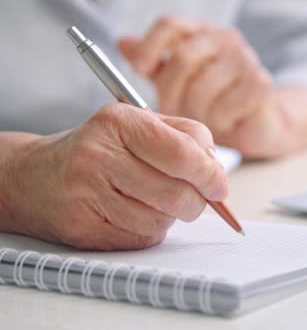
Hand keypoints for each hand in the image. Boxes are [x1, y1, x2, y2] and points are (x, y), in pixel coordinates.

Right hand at [0, 103, 227, 249]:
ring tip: (154, 199)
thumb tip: (218, 172)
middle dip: (197, 201)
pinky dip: (151, 229)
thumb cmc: (99, 149)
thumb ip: (185, 138)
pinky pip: (143, 238)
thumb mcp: (139, 125)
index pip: (183, 153)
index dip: (210, 174)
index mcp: (120, 122)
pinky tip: (135, 213)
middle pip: (177, 193)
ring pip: (162, 219)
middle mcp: (100, 156)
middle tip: (196, 197)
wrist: (33, 177)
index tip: (220, 186)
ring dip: (171, 215)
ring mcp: (88, 194)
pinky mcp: (84, 228)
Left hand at [118, 16, 306, 157]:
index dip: (150, 46)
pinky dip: (220, 120)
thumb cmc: (215, 102)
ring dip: (197, 113)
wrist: (258, 123)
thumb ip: (155, 64)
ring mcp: (246, 59)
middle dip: (171, 92)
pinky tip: (226, 121)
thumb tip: (124, 43)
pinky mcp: (260, 83)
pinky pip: (224, 106)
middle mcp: (225, 39)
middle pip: (183, 57)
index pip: (171, 25)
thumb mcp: (179, 83)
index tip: (139, 70)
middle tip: (173, 113)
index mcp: (201, 34)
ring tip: (204, 119)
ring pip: (203, 87)